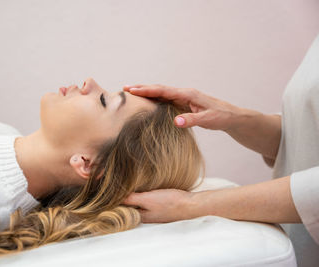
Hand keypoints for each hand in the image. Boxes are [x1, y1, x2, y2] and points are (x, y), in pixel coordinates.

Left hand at [122, 189, 203, 222]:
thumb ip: (131, 199)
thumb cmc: (171, 202)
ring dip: (133, 195)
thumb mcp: (148, 199)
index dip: (115, 199)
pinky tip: (143, 187)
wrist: (192, 204)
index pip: (122, 208)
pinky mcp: (161, 206)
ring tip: (127, 183)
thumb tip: (115, 198)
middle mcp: (146, 216)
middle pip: (130, 206)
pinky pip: (148, 200)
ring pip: (139, 203)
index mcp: (140, 216)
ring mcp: (154, 211)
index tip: (109, 189)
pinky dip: (143, 194)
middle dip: (123, 197)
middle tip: (115, 183)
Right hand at [123, 84, 240, 130]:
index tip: (133, 90)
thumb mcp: (208, 120)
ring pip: (161, 93)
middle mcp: (184, 93)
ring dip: (147, 92)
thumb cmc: (221, 117)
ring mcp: (183, 98)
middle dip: (142, 88)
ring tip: (131, 92)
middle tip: (125, 88)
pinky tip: (147, 101)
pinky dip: (154, 99)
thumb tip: (176, 121)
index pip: (164, 90)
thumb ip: (192, 120)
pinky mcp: (184, 103)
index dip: (147, 90)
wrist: (231, 117)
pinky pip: (166, 99)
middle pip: (159, 89)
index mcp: (187, 94)